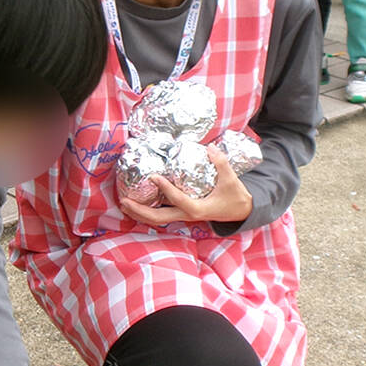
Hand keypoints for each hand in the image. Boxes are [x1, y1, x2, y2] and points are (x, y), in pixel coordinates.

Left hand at [120, 145, 253, 227]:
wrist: (241, 212)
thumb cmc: (235, 197)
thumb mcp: (231, 180)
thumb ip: (221, 163)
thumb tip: (210, 147)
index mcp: (198, 209)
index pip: (177, 199)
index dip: (164, 188)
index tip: (153, 176)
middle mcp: (187, 215)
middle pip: (159, 218)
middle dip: (140, 211)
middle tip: (124, 201)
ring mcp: (184, 216)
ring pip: (158, 219)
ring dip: (140, 213)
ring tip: (123, 204)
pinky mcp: (183, 213)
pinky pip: (162, 215)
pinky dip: (148, 211)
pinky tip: (136, 205)